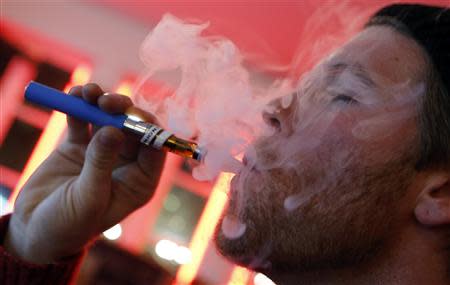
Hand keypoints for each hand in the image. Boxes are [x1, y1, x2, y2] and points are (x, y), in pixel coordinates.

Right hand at [5, 83, 165, 263]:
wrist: (33, 229)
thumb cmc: (69, 225)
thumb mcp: (89, 198)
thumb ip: (101, 164)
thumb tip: (114, 130)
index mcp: (140, 181)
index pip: (155, 148)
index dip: (147, 128)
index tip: (129, 116)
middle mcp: (126, 163)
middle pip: (134, 127)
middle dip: (123, 110)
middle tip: (106, 102)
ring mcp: (103, 151)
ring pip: (110, 118)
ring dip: (101, 101)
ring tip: (88, 92)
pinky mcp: (79, 144)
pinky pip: (83, 120)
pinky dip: (79, 105)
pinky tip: (74, 95)